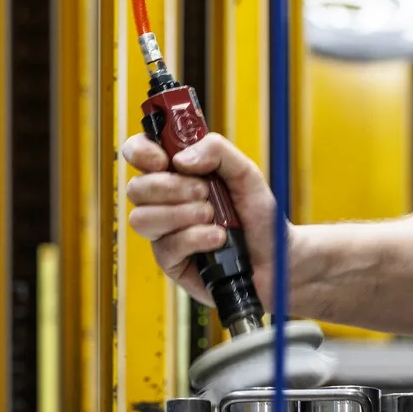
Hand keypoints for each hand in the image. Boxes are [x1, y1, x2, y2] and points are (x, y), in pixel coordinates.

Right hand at [121, 131, 281, 306]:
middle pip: (136, 188)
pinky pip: (167, 246)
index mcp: (177, 171)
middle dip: (171, 187)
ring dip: (182, 214)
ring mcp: (164, 231)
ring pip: (142, 219)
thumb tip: (180, 159)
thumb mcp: (245, 172)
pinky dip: (196, 238)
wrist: (276, 256)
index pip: (138, 152)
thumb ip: (216, 151)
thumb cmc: (258, 214)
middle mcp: (164, 200)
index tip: (165, 159)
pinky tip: (218, 238)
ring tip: (213, 217)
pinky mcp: (170, 260)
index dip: (141, 152)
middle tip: (204, 191)